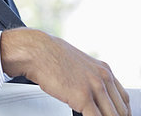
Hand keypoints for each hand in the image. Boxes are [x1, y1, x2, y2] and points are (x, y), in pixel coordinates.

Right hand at [1, 28, 130, 115]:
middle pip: (120, 110)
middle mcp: (103, 78)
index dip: (121, 112)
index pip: (123, 99)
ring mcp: (94, 87)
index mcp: (104, 70)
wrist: (36, 51)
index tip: (114, 115)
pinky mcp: (82, 97)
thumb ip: (89, 77)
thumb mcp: (78, 64)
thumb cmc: (50, 56)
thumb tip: (90, 91)